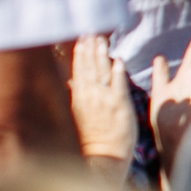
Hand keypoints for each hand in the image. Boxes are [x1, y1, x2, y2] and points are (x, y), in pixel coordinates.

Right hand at [66, 34, 136, 176]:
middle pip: (89, 68)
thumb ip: (76, 95)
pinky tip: (119, 61)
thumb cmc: (92, 139)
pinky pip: (118, 86)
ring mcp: (104, 100)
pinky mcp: (119, 106)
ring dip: (101, 56)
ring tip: (102, 40)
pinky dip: (118, 73)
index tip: (81, 38)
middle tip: (90, 31)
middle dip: (89, 49)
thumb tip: (70, 81)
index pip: (79, 71)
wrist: (102, 158)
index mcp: (78, 98)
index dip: (81, 53)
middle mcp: (89, 97)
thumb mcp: (79, 114)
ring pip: (102, 73)